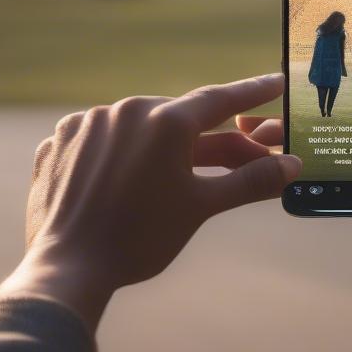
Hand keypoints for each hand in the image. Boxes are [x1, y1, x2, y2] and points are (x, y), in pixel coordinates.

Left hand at [0, 74, 300, 329]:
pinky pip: (102, 138)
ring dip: (160, 146)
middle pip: (179, 118)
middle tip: (240, 155)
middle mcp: (125, 110)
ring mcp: (87, 123)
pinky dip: (120, 153)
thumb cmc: (141, 239)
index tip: (276, 83)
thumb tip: (292, 165)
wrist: (68, 268)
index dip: (252, 93)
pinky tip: (124, 181)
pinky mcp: (59, 141)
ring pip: (138, 126)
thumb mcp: (201, 207)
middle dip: (210, 137)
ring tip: (168, 180)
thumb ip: (250, 180)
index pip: (220, 100)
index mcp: (165, 121)